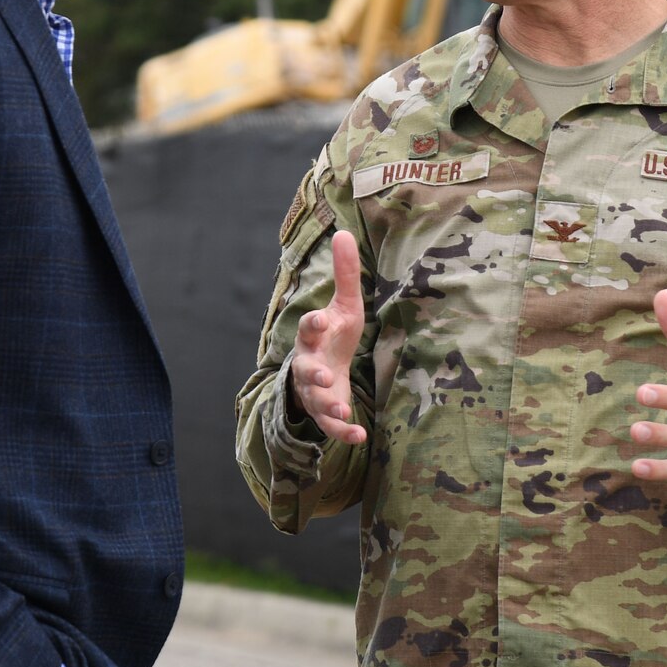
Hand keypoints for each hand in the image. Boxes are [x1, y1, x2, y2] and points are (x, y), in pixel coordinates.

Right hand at [287, 229, 367, 444]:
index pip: (308, 327)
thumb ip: (345, 274)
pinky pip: (330, 424)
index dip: (313, 323)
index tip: (320, 319)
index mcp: (314, 335)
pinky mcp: (325, 411)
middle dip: (314, 374)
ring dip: (328, 405)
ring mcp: (315, 390)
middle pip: (305, 369)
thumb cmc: (335, 334)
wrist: (326, 369)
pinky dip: (343, 431)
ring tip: (343, 409)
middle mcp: (309, 363)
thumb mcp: (345, 305)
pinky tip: (360, 435)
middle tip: (324, 376)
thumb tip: (342, 231)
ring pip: (316, 400)